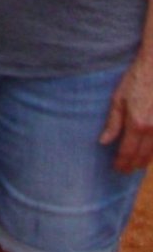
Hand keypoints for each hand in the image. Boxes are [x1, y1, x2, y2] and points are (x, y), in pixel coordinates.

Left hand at [100, 54, 152, 172]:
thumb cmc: (135, 81)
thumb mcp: (118, 99)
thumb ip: (112, 123)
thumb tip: (103, 142)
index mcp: (136, 124)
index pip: (127, 152)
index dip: (121, 163)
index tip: (116, 168)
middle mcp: (152, 130)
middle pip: (142, 157)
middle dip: (132, 166)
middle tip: (123, 170)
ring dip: (143, 162)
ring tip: (133, 165)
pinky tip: (146, 154)